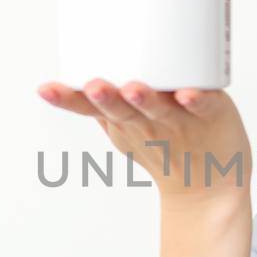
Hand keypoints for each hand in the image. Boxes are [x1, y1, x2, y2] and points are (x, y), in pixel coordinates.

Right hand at [37, 78, 251, 199]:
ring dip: (144, 99)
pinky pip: (202, 105)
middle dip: (106, 98)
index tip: (46, 90)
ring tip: (132, 89)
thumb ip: (106, 105)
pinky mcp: (210, 114)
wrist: (211, 184)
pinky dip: (196, 99)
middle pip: (122, 109)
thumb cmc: (167, 148)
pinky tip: (189, 93)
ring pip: (157, 108)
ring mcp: (179, 120)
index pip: (91, 108)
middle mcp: (147, 122)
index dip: (68, 99)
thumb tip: (76, 72)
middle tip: (93, 87)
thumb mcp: (128, 131)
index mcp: (125, 121)